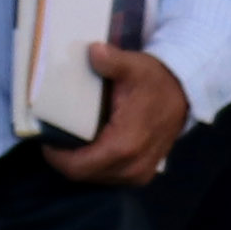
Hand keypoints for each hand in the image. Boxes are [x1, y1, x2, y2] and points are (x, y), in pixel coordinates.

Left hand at [41, 45, 191, 185]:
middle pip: (82, 174)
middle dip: (65, 159)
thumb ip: (111, 61)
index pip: (77, 166)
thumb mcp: (133, 66)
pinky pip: (109, 176)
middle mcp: (131, 167)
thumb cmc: (155, 80)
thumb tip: (93, 51)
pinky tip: (91, 146)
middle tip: (55, 137)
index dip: (56, 156)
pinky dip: (96, 165)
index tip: (46, 138)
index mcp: (124, 145)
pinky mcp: (142, 175)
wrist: (184, 94)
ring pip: (95, 178)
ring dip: (80, 163)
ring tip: (70, 141)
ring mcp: (138, 174)